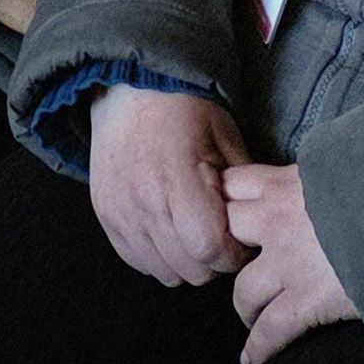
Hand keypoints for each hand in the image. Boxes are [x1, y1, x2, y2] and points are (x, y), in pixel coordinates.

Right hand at [86, 84, 247, 287]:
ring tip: (193, 233)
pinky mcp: (105, 216)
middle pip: (189, 270)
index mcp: (177, 180)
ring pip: (164, 273)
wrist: (127, 91)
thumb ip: (244, 184)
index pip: (209, 249)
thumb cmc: (182, 109)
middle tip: (219, 235)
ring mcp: (120, 212)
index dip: (232, 254)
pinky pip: (138, 261)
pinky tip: (169, 231)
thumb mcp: (225, 135)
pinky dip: (158, 256)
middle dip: (213, 261)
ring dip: (185, 262)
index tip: (239, 241)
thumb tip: (258, 224)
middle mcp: (144, 203)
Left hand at [221, 163, 359, 363]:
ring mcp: (289, 263)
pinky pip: (272, 329)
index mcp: (287, 183)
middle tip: (233, 266)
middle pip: (224, 236)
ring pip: (243, 289)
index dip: (222, 201)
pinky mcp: (308, 300)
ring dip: (244, 305)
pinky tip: (251, 358)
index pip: (232, 186)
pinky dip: (259, 347)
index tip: (224, 215)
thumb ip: (327, 168)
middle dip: (224, 252)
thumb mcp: (350, 162)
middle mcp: (278, 221)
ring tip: (251, 315)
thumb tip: (332, 164)